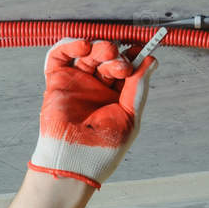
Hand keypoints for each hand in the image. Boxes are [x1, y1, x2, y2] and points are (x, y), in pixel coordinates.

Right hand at [29, 38, 155, 188]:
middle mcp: (96, 87)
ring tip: (107, 53)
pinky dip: (70, 45)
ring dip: (99, 47)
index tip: (141, 49)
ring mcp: (77, 83)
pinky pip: (59, 56)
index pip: (126, 67)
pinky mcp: (57, 82)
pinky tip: (83, 46)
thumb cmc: (103, 149)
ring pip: (87, 53)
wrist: (75, 162)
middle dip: (117, 55)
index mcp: (116, 96)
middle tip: (122, 63)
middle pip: (108, 58)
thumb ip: (138, 88)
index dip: (133, 55)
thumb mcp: (130, 116)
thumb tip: (151, 60)